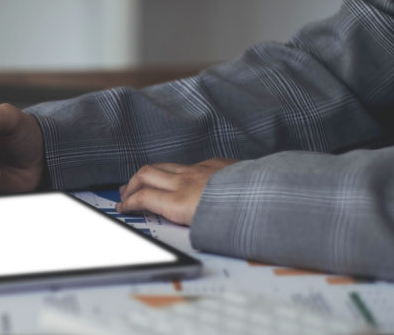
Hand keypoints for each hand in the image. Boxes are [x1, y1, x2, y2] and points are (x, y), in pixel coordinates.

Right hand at [116, 158, 238, 224]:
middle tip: (125, 192)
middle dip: (132, 183)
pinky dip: (177, 169)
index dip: (129, 202)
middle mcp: (186, 181)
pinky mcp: (217, 163)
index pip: (144, 197)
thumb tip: (180, 221)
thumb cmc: (242, 217)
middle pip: (147, 174)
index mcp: (181, 201)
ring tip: (142, 179)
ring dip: (149, 173)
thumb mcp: (208, 230)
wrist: (270, 196)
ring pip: (165, 164)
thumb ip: (188, 221)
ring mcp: (201, 169)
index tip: (123, 207)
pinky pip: (190, 162)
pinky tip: (181, 175)